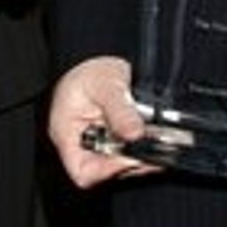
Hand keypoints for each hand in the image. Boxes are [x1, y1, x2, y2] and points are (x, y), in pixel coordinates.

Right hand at [48, 57, 158, 188]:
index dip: (107, 171)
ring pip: (121, 164)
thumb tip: (135, 134)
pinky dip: (144, 148)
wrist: (97, 54)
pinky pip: (129, 153)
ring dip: (142, 156)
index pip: (82, 171)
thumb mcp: (105, 84)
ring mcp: (99, 144)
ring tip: (159, 140)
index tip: (132, 157)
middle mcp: (81, 145)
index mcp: (66, 134)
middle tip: (155, 149)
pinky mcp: (114, 141)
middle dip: (132, 162)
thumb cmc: (89, 67)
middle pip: (106, 171)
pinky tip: (156, 137)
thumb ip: (120, 109)